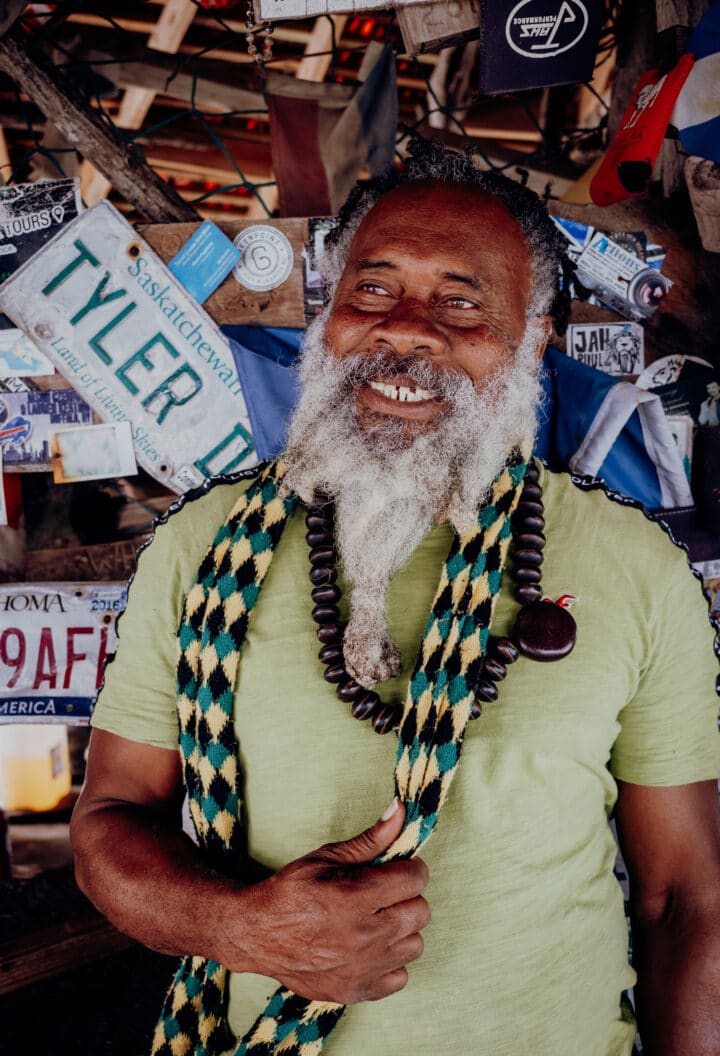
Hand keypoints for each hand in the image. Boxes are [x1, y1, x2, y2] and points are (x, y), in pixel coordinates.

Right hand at [241, 799, 429, 1003]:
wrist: (256, 933)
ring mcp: (360, 967)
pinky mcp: (356, 990)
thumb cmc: (291, 890)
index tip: (399, 869)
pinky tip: (371, 948)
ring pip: (415, 945)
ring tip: (377, 920)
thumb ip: (371, 839)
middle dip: (407, 897)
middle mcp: (361, 935)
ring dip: (401, 930)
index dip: (411, 869)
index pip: (415, 879)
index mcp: (353, 896)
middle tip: (385, 894)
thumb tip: (401, 810)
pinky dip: (390, 962)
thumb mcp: (326, 856)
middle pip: (420, 912)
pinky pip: (401, 977)